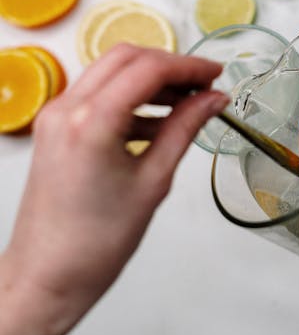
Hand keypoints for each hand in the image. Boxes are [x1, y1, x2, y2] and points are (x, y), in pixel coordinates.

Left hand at [0, 44, 228, 334]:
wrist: (47, 276)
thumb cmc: (95, 244)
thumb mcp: (153, 182)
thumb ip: (184, 130)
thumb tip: (211, 101)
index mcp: (90, 122)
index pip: (148, 69)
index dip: (189, 67)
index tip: (215, 75)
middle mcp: (66, 109)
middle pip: (126, 58)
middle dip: (169, 65)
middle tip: (203, 84)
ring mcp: (55, 116)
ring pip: (110, 71)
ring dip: (149, 79)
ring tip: (186, 103)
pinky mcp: (55, 128)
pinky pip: (97, 95)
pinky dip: (129, 98)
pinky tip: (158, 122)